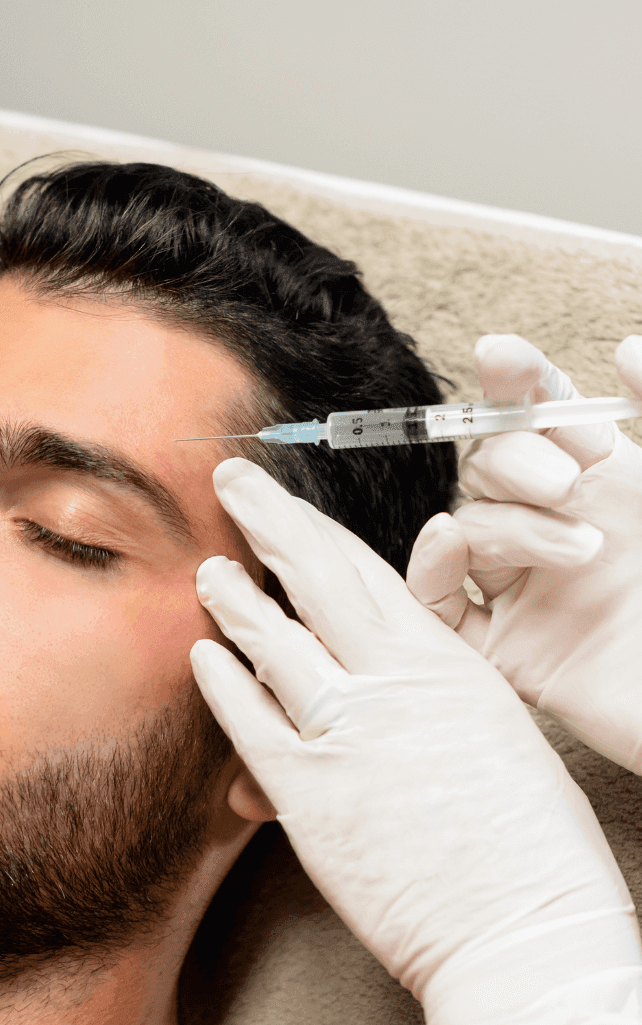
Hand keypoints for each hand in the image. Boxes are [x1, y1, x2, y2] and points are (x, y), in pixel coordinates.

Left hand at [190, 457, 641, 1024]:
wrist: (527, 936)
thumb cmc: (528, 846)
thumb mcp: (490, 734)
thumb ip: (428, 688)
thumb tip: (377, 664)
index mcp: (447, 664)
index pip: (367, 572)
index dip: (316, 529)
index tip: (286, 503)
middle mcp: (393, 684)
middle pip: (316, 579)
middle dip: (268, 521)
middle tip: (231, 482)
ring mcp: (346, 734)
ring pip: (273, 642)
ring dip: (234, 601)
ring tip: (209, 572)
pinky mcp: (308, 794)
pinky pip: (250, 721)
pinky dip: (222, 684)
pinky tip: (202, 658)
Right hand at [407, 334, 641, 772]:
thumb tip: (627, 348)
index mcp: (615, 487)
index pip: (544, 419)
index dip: (516, 382)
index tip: (501, 356)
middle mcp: (563, 529)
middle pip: (490, 466)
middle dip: (513, 459)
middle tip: (565, 484)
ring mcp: (530, 591)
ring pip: (468, 528)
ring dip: (509, 526)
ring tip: (583, 552)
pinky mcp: (508, 649)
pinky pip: (436, 600)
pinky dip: (429, 567)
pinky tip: (453, 547)